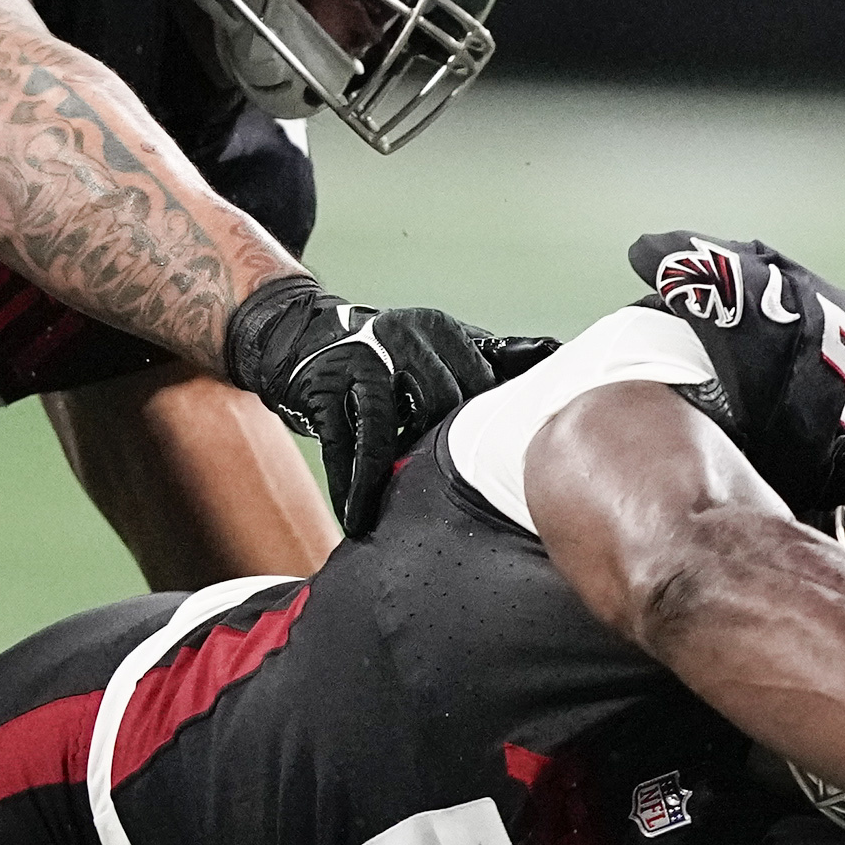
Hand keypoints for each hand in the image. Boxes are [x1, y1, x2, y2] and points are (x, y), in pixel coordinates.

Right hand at [221, 280, 551, 538]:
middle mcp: (401, 339)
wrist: (293, 333)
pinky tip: (355, 514)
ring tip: (394, 513)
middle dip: (443, 453)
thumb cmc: (377, 355)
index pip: (478, 382)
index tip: (492, 468)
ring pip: (392, 427)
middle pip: (439, 406)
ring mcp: (360, 361)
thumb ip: (483, 357)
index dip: (483, 428)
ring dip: (393, 476)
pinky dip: (352, 483)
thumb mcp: (430, 345)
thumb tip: (551, 359)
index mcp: (437, 330)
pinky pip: (347, 443)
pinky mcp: (323, 387)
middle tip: (448, 496)